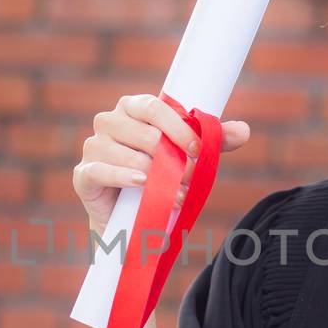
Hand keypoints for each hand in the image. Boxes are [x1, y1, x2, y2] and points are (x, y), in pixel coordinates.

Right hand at [73, 93, 251, 233]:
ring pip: (124, 151)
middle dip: (170, 156)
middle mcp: (109, 121)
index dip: (178, 127)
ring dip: (155, 174)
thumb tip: (244, 130)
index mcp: (134, 108)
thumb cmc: (161, 179)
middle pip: (142, 130)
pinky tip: (142, 184)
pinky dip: (123, 176)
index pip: (154, 106)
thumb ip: (213, 141)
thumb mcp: (189, 158)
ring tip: (175, 193)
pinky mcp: (83, 174)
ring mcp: (93, 146)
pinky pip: (101, 169)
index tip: (198, 149)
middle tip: (190, 177)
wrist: (133, 220)